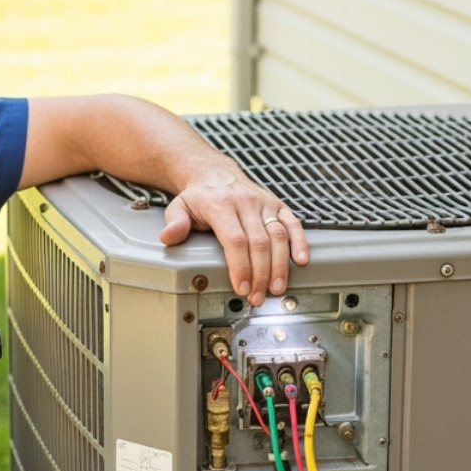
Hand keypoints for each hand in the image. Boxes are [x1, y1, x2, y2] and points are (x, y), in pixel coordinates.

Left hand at [158, 171, 308, 306]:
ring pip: (278, 235)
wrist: (215, 174)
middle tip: (257, 296)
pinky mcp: (277, 205)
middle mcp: (245, 202)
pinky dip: (300, 242)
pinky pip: (293, 223)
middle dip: (260, 274)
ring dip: (280, 265)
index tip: (241, 287)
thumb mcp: (179, 207)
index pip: (235, 240)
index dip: (241, 266)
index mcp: (221, 204)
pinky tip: (301, 260)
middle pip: (259, 242)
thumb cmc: (199, 196)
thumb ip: (175, 223)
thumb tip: (169, 236)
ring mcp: (264, 203)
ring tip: (276, 288)